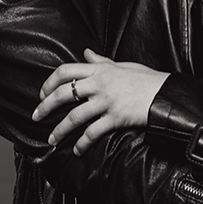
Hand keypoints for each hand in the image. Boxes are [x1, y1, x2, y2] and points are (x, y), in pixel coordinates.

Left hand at [32, 49, 168, 153]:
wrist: (166, 95)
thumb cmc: (147, 80)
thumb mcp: (122, 65)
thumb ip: (101, 61)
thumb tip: (86, 53)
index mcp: (99, 69)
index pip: (65, 71)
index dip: (49, 82)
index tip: (42, 94)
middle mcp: (99, 83)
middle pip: (63, 94)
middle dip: (45, 107)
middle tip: (36, 117)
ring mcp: (106, 101)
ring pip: (74, 116)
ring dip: (59, 130)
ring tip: (51, 139)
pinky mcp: (114, 118)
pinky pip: (92, 133)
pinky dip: (82, 143)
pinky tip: (77, 150)